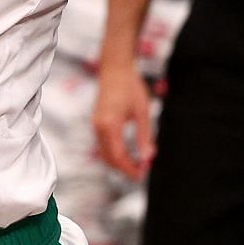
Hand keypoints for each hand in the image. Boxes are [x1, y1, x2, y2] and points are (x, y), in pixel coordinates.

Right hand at [91, 58, 155, 178]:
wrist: (115, 69)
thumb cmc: (130, 87)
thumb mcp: (142, 112)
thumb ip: (144, 136)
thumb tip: (147, 157)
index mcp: (109, 124)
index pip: (118, 156)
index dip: (129, 168)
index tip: (142, 175)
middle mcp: (98, 127)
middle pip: (108, 158)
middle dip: (124, 168)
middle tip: (142, 172)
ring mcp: (95, 125)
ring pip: (104, 153)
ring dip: (119, 162)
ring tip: (137, 164)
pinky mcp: (97, 123)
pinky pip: (103, 145)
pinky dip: (114, 153)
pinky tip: (127, 154)